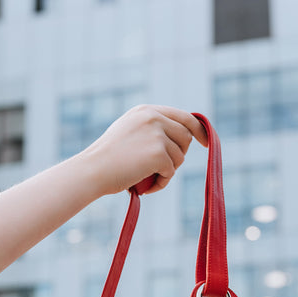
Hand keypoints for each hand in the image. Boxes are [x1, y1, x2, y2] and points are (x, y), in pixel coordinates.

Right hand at [83, 104, 207, 195]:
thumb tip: (179, 141)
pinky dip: (161, 182)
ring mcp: (157, 134)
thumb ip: (151, 131)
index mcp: (146, 111)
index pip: (183, 116)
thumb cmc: (107, 160)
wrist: (92, 171)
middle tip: (162, 169)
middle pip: (186, 136)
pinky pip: (171, 171)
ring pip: (179, 156)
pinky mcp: (158, 152)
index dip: (198, 130)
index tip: (205, 143)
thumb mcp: (129, 134)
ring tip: (147, 179)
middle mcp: (154, 117)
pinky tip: (146, 186)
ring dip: (167, 171)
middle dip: (179, 155)